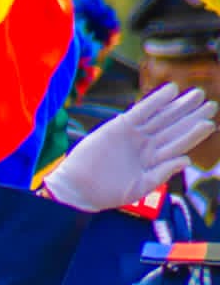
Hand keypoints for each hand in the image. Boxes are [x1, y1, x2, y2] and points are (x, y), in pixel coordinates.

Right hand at [45, 82, 217, 211]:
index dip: (194, 133)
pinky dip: (156, 100)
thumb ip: (161, 174)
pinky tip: (172, 91)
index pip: (179, 144)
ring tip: (198, 95)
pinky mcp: (120, 126)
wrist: (78, 188)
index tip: (209, 124)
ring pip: (162, 116)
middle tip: (210, 104)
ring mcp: (135, 134)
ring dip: (179, 106)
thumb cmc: (106, 193)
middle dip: (191, 115)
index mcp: (154, 160)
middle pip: (174, 127)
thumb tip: (186, 160)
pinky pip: (142, 110)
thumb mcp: (138, 188)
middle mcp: (147, 145)